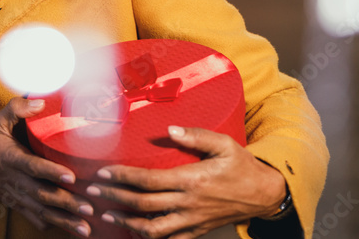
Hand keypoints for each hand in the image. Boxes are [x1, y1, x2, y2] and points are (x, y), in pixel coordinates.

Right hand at [0, 97, 94, 236]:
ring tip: (85, 229)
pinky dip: (50, 224)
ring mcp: (15, 195)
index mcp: (12, 158)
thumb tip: (41, 102)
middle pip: (43, 194)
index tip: (72, 177)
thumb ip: (18, 108)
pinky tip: (68, 229)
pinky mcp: (15, 203)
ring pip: (41, 211)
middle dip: (67, 203)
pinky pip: (33, 217)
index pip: (34, 167)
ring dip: (64, 220)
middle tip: (90, 208)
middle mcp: (15, 180)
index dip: (52, 172)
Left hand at [85, 126, 286, 238]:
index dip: (123, 177)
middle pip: (143, 205)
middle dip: (115, 198)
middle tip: (93, 192)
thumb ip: (196, 136)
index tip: (104, 172)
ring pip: (152, 229)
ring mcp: (192, 221)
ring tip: (107, 216)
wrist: (264, 194)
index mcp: (191, 180)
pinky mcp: (197, 231)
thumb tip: (169, 130)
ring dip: (126, 223)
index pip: (148, 181)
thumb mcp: (224, 144)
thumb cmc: (242, 166)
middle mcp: (188, 203)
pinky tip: (134, 233)